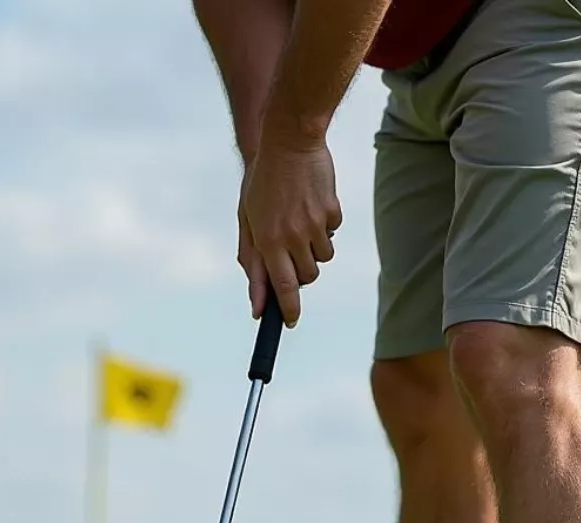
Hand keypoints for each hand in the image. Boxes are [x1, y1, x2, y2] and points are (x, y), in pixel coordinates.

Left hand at [242, 135, 341, 326]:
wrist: (289, 141)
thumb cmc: (262, 183)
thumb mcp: (248, 220)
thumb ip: (251, 261)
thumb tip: (257, 303)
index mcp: (268, 240)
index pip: (282, 288)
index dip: (288, 310)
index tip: (290, 322)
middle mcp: (292, 236)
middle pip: (306, 277)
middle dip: (300, 273)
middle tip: (291, 253)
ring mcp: (314, 224)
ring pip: (322, 259)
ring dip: (313, 251)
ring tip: (299, 224)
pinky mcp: (331, 211)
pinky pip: (332, 233)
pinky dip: (324, 228)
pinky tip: (311, 206)